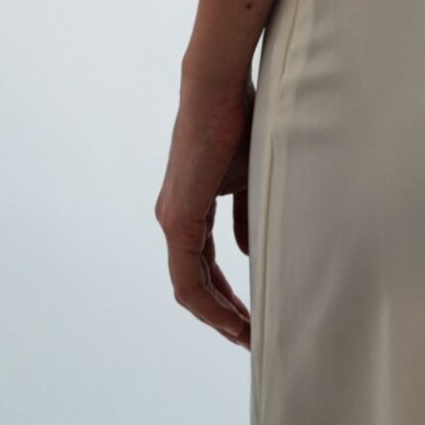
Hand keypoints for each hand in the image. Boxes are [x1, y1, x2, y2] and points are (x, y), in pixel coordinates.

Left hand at [155, 72, 254, 348]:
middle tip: (250, 336)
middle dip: (223, 314)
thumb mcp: (248, 177)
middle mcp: (175, 218)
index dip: (226, 295)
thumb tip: (248, 250)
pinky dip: (208, 300)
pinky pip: (188, 275)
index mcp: (190, 207)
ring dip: (216, 315)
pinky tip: (230, 317)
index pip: (204, 266)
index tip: (251, 315)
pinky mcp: (178, 216)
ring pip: (189, 286)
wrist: (218, 87)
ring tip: (245, 334)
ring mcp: (173, 219)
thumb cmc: (238, 120)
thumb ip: (246, 215)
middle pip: (194, 284)